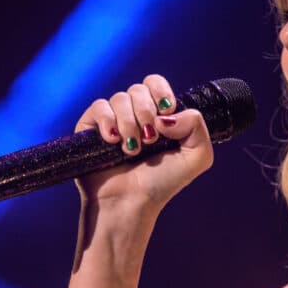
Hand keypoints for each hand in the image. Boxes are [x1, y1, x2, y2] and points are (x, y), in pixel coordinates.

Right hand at [73, 74, 213, 209]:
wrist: (131, 203)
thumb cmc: (162, 183)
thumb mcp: (197, 157)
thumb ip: (197, 126)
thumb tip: (166, 114)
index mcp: (158, 116)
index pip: (155, 83)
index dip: (161, 92)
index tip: (167, 112)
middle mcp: (134, 115)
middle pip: (138, 89)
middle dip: (147, 112)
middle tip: (150, 140)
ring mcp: (112, 120)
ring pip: (119, 98)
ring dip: (129, 123)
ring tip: (132, 150)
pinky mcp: (90, 128)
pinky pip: (98, 107)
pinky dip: (108, 121)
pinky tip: (113, 141)